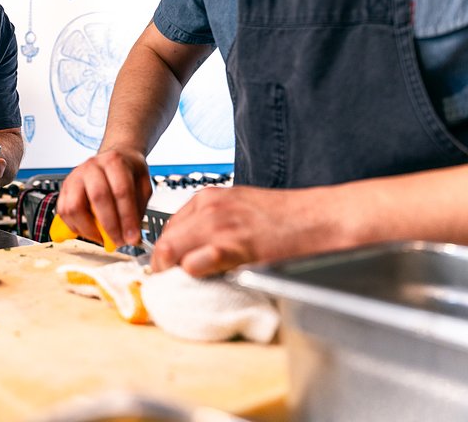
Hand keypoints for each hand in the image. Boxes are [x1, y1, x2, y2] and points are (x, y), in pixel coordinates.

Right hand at [57, 147, 152, 248]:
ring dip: (89, 229)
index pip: (121, 191)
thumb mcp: (143, 184)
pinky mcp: (65, 188)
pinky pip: (64, 212)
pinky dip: (76, 227)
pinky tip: (90, 232)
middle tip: (119, 241)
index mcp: (114, 161)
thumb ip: (138, 209)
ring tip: (103, 237)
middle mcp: (92, 166)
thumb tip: (132, 235)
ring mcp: (75, 177)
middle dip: (110, 226)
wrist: (114, 159)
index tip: (133, 237)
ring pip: (74, 207)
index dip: (127, 218)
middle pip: (98, 197)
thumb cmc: (128, 172)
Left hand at [150, 185, 336, 276]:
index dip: (165, 254)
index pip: (167, 229)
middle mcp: (209, 207)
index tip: (167, 271)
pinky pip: (195, 262)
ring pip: (171, 252)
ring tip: (183, 289)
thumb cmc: (287, 219)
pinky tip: (203, 282)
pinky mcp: (236, 245)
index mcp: (208, 198)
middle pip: (164, 242)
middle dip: (162, 267)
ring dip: (173, 274)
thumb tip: (191, 251)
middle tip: (170, 286)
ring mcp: (220, 224)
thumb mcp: (240, 211)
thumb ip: (213, 225)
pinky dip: (192, 275)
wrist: (324, 218)